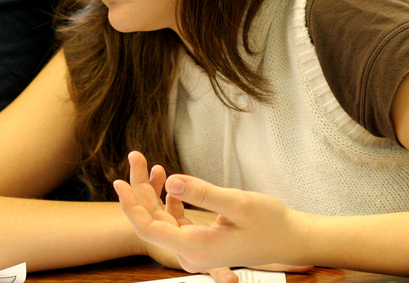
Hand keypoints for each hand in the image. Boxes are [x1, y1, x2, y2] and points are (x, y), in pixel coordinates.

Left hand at [115, 152, 312, 275]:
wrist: (289, 239)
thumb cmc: (270, 222)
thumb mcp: (238, 203)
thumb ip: (202, 193)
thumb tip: (171, 180)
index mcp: (195, 248)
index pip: (149, 229)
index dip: (130, 205)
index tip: (118, 180)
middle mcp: (189, 253)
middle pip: (151, 221)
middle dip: (140, 188)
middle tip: (136, 155)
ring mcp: (192, 248)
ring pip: (160, 219)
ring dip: (152, 192)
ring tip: (148, 162)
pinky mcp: (197, 240)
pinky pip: (172, 220)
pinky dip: (168, 199)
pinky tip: (169, 180)